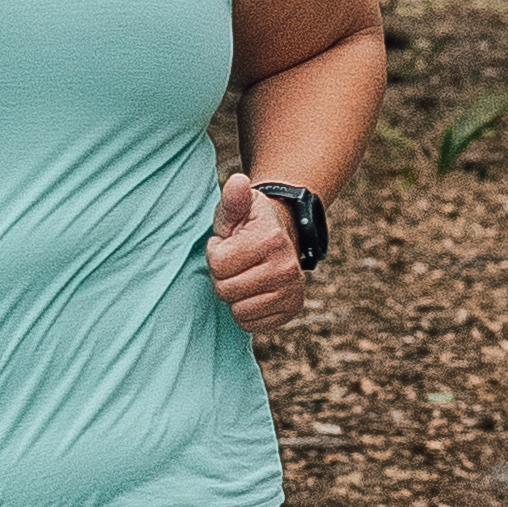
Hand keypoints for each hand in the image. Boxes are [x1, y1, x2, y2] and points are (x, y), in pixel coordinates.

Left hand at [206, 171, 315, 338]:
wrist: (282, 236)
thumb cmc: (250, 224)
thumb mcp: (239, 207)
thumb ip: (233, 198)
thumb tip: (237, 182)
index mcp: (270, 239)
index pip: (218, 264)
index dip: (215, 253)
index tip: (228, 243)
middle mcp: (286, 267)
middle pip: (225, 290)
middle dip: (223, 277)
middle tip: (236, 262)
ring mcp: (292, 290)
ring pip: (238, 311)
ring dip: (234, 296)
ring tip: (245, 276)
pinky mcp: (292, 308)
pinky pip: (252, 324)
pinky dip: (246, 312)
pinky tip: (253, 292)